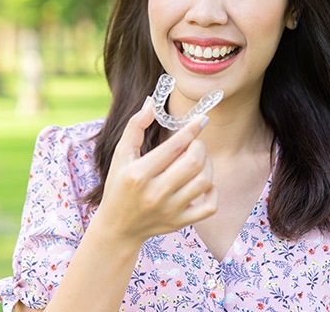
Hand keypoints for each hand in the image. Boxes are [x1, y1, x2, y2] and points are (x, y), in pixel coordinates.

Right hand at [94, 97, 217, 245]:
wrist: (118, 226)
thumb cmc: (118, 185)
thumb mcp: (120, 155)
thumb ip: (135, 126)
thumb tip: (151, 102)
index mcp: (138, 174)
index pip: (173, 147)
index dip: (191, 129)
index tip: (202, 119)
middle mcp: (155, 193)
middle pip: (194, 162)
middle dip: (199, 146)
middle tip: (194, 143)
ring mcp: (169, 210)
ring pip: (204, 181)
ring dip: (207, 164)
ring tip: (197, 160)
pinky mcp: (180, 222)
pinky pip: (210, 206)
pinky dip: (212, 190)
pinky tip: (203, 183)